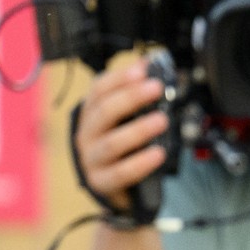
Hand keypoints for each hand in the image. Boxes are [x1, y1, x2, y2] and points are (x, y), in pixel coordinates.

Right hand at [73, 59, 169, 210]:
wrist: (111, 187)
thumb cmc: (119, 145)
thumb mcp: (124, 117)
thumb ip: (135, 92)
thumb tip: (153, 63)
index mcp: (91, 113)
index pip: (98, 89)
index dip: (119, 78)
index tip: (142, 70)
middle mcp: (87, 134)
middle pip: (104, 112)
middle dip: (130, 97)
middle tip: (156, 88)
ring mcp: (91, 159)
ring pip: (111, 143)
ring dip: (138, 130)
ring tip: (162, 120)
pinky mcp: (101, 182)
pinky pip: (120, 173)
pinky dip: (140, 163)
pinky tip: (158, 154)